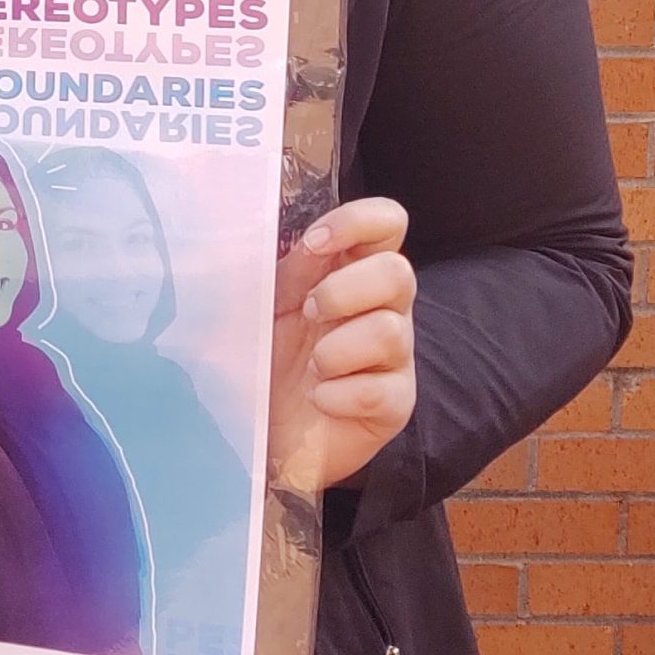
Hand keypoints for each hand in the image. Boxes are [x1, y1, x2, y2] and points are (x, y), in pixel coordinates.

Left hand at [269, 198, 416, 494]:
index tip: (316, 244)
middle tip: (308, 313)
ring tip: (309, 368)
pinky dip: (338, 395)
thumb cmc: (257, 359)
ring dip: (336, 350)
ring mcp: (393, 358)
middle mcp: (381, 308)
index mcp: (348, 272)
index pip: (386, 223)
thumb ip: (282, 270)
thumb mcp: (258, 306)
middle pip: (399, 272)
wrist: (255, 433)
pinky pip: (381, 390)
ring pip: (392, 332)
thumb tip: (308, 241)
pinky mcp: (395, 404)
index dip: (360, 221)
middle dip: (344, 291)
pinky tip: (318, 399)